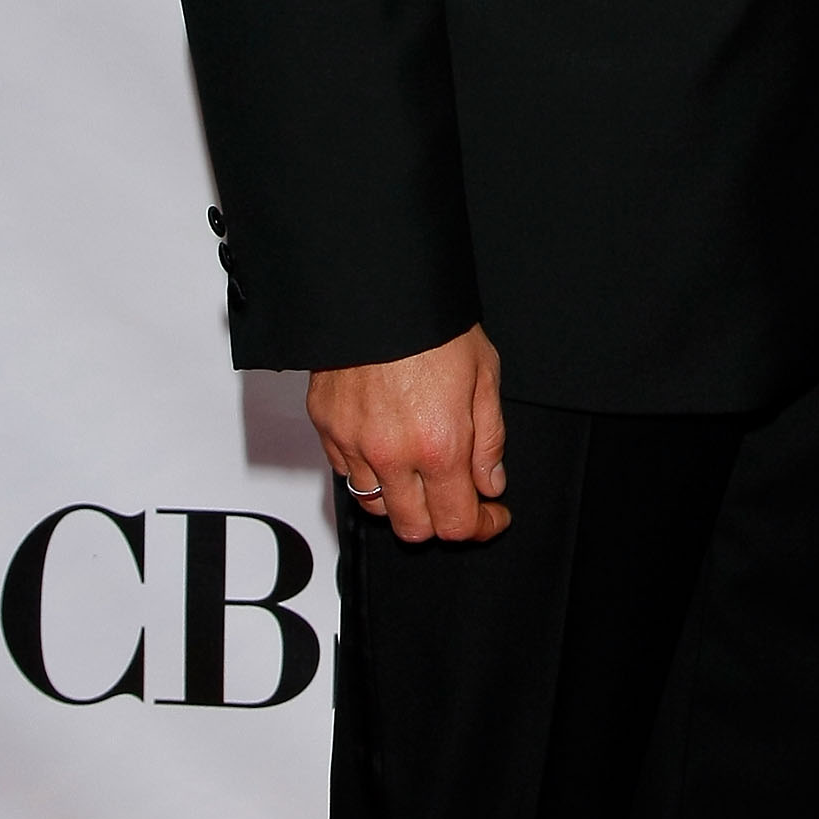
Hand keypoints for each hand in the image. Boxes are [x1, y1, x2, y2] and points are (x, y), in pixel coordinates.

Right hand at [307, 323, 509, 542]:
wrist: (380, 289)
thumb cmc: (435, 324)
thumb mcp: (485, 374)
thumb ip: (489, 439)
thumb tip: (489, 483)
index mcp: (439, 444)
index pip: (456, 523)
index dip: (480, 527)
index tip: (491, 516)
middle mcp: (392, 454)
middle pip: (413, 529)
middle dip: (441, 522)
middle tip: (459, 497)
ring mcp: (354, 444)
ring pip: (375, 507)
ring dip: (402, 501)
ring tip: (421, 472)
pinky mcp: (327, 429)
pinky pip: (347, 473)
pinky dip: (369, 471)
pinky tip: (388, 447)